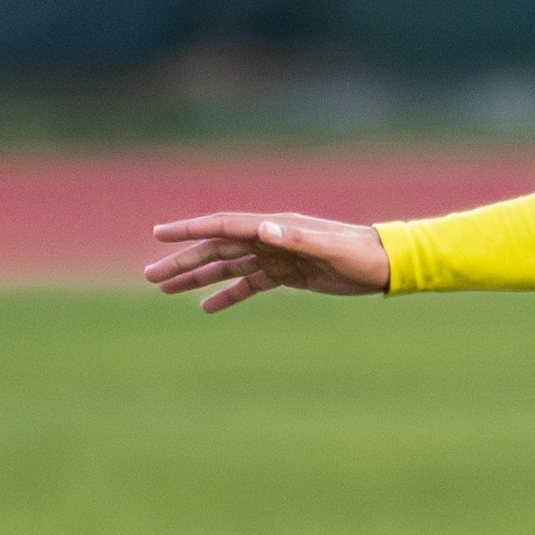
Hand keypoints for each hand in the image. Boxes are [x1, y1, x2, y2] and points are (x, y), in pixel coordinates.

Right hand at [145, 212, 390, 313]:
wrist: (384, 265)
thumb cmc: (359, 251)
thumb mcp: (329, 247)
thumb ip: (296, 238)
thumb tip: (262, 229)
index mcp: (275, 227)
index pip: (224, 226)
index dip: (190, 230)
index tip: (159, 235)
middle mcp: (270, 239)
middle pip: (217, 250)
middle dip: (183, 261)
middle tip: (149, 276)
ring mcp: (276, 257)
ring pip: (227, 268)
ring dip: (197, 278)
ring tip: (165, 289)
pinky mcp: (286, 275)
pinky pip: (249, 285)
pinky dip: (228, 295)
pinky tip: (206, 307)